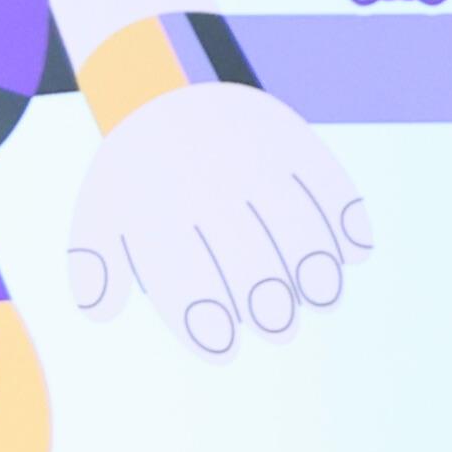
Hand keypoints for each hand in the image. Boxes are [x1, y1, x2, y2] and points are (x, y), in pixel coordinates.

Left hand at [71, 78, 369, 356]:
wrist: (159, 101)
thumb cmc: (131, 180)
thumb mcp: (97, 215)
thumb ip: (94, 265)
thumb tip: (100, 312)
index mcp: (153, 210)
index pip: (181, 276)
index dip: (204, 320)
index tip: (225, 350)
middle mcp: (205, 185)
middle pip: (244, 254)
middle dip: (266, 301)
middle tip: (279, 331)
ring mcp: (251, 159)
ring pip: (293, 220)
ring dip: (315, 265)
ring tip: (325, 300)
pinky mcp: (290, 139)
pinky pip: (326, 179)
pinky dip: (347, 216)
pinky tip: (357, 253)